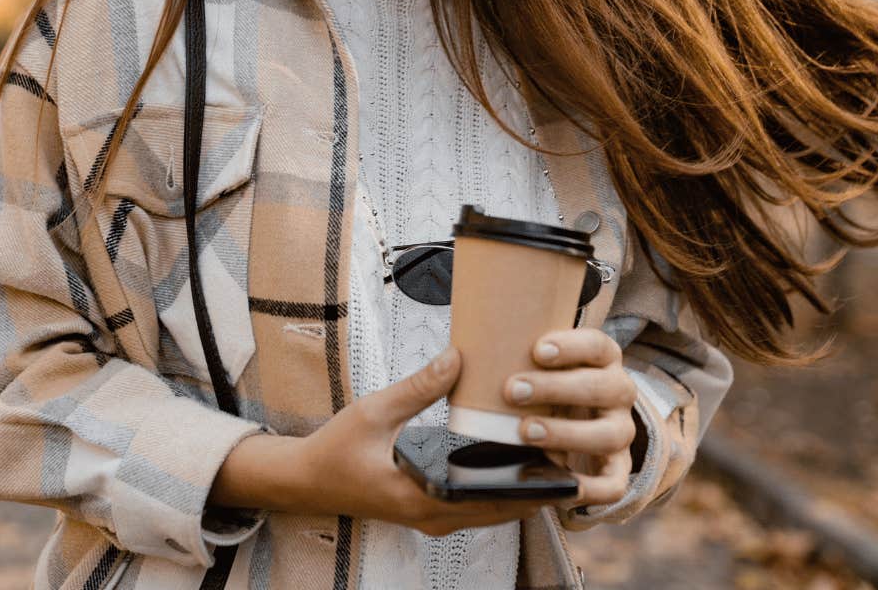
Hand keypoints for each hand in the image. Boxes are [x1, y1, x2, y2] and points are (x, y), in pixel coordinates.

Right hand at [217, 348, 552, 534]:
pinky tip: (515, 464)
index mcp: (421, 495)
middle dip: (537, 486)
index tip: (559, 459)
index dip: (529, 483)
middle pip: (502, 511)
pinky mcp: (431, 513)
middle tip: (569, 451)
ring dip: (522, 490)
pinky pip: (478, 509)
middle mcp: (433, 516)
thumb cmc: (336, 449)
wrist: (308, 480)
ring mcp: (434, 519)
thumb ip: (419, 387)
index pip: (490, 499)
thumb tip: (459, 357)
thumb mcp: (376, 411)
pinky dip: (501, 491)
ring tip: (553, 455)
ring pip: (494, 513)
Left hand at [501, 328, 636, 506]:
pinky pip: (615, 485)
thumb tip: (450, 358)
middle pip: (606, 388)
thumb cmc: (535, 387)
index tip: (537, 349)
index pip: (599, 346)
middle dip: (559, 389)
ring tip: (526, 431)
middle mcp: (617, 394)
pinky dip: (592, 488)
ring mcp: (619, 432)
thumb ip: (500, 358)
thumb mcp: (525, 367)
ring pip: (611, 434)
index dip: (574, 346)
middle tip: (513, 390)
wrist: (556, 422)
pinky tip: (561, 485)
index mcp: (600, 361)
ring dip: (569, 433)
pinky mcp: (614, 470)